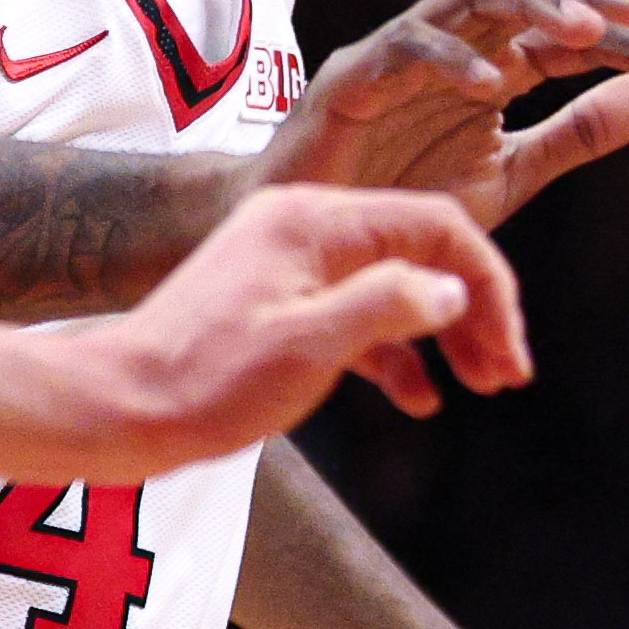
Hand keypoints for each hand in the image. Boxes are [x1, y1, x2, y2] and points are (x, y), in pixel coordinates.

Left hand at [64, 185, 526, 464]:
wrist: (118, 408)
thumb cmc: (206, 380)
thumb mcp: (309, 345)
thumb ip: (389, 306)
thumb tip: (453, 290)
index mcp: (315, 220)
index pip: (437, 225)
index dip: (488, 285)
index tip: (510, 350)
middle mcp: (305, 225)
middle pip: (422, 250)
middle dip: (473, 310)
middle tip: (505, 374)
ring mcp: (291, 263)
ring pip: (395, 283)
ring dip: (444, 333)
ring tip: (479, 385)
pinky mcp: (280, 301)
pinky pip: (358, 313)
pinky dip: (396, 351)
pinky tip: (421, 397)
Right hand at [252, 0, 628, 231]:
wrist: (310, 248)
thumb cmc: (403, 204)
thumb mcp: (510, 174)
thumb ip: (581, 133)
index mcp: (495, 67)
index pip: (570, 34)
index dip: (628, 39)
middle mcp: (454, 47)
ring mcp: (400, 55)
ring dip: (530, 5)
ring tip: (586, 30)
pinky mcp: (348, 80)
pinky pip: (400, 48)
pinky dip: (445, 57)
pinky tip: (491, 80)